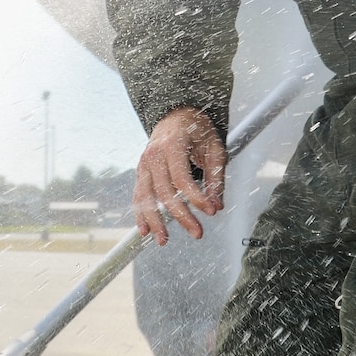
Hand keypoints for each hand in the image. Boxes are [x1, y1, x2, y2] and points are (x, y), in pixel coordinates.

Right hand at [134, 107, 225, 244]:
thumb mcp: (214, 148)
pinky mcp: (141, 173)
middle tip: (197, 233)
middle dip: (181, 215)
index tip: (211, 211)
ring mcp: (144, 164)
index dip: (196, 197)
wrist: (176, 115)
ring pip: (146, 197)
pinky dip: (140, 214)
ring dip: (154, 221)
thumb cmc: (197, 131)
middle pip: (164, 191)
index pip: (182, 178)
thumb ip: (216, 178)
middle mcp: (154, 154)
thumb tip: (217, 206)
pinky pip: (138, 196)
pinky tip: (145, 231)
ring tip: (164, 240)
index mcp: (173, 144)